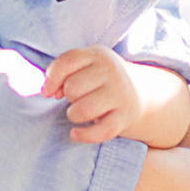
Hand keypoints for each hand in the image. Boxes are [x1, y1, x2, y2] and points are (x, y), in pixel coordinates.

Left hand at [43, 47, 189, 148]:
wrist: (142, 93)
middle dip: (68, 97)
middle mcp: (112, 72)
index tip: (49, 92)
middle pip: (73, 88)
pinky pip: (100, 131)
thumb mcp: (87, 65)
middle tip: (76, 99)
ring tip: (77, 113)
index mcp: (99, 54)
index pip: (67, 62)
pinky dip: (83, 135)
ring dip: (73, 115)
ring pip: (83, 109)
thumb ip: (63, 71)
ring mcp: (121, 94)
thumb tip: (48, 91)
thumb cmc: (101, 79)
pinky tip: (75, 134)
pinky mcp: (125, 117)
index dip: (51, 78)